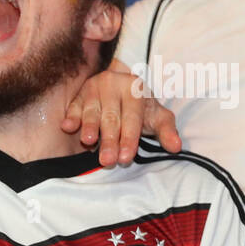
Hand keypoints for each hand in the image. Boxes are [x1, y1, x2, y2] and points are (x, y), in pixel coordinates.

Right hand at [61, 62, 181, 165]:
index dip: (130, 138)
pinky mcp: (79, 94)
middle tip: (108, 161)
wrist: (119, 86)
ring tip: (88, 142)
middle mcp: (114, 84)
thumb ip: (166, 130)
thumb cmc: (140, 107)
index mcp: (135, 88)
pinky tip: (68, 127)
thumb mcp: (156, 116)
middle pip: (112, 118)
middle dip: (110, 140)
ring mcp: (94, 87)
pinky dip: (71, 117)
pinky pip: (74, 106)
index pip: (133, 117)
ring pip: (92, 112)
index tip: (126, 157)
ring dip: (89, 128)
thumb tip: (177, 146)